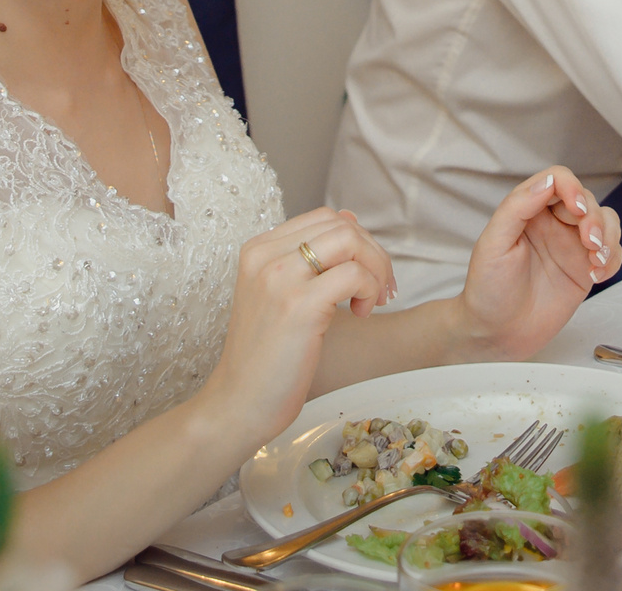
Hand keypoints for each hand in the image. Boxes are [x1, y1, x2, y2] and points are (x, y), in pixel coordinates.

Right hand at [198, 208, 395, 447]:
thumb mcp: (281, 294)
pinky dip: (369, 290)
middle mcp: (264, 256)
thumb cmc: (266, 356)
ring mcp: (280, 278)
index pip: (324, 217)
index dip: (357, 241)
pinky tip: (361, 314)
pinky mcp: (298, 305)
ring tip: (373, 301)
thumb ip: (309, 259)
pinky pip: (354, 275)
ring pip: (350, 241)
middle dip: (374, 253)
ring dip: (376, 269)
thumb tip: (351, 220)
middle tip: (382, 290)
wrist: (238, 403)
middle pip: (341, 225)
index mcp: (258, 250)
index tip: (367, 273)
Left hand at [455, 169, 621, 360]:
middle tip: (589, 244)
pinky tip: (597, 276)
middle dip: (594, 219)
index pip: (558, 181)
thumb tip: (548, 181)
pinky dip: (614, 259)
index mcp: (528, 211)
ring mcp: (571, 247)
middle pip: (587, 200)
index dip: (572, 188)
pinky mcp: (585, 270)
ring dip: (609, 236)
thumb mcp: (494, 245)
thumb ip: (517, 208)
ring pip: (606, 222)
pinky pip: (612, 253)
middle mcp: (553, 224)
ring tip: (597, 260)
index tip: (576, 209)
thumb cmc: (488, 290)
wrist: (497, 334)